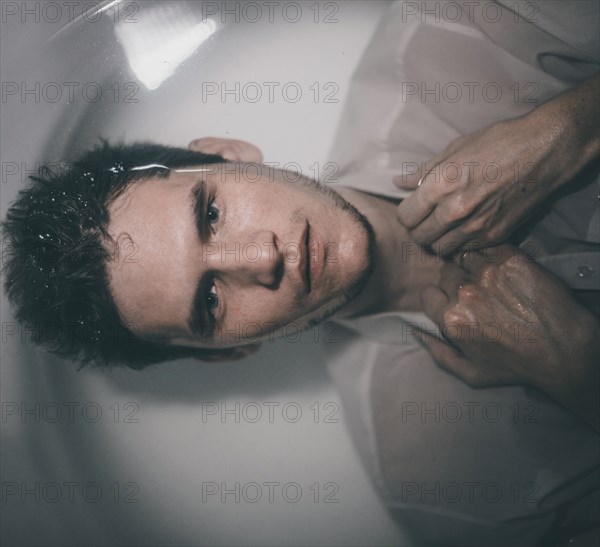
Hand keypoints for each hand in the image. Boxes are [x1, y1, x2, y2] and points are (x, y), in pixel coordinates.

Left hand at [395, 73, 599, 255]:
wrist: (544, 152)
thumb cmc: (498, 143)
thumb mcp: (455, 149)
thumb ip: (423, 171)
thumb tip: (398, 183)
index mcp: (441, 185)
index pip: (405, 217)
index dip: (406, 213)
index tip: (414, 208)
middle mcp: (455, 210)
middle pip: (419, 237)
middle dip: (419, 228)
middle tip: (427, 218)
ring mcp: (475, 227)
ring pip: (440, 248)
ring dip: (438, 239)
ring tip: (445, 224)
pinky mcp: (494, 236)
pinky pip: (464, 249)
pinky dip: (460, 242)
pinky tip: (465, 226)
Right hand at [417, 245, 599, 429]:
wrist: (563, 348)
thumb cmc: (517, 365)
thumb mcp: (471, 372)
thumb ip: (437, 352)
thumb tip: (414, 332)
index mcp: (451, 319)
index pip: (427, 295)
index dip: (439, 300)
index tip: (452, 304)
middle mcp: (465, 293)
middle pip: (445, 274)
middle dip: (454, 282)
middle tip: (475, 294)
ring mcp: (488, 273)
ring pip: (464, 258)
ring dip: (471, 266)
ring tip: (488, 280)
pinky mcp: (510, 259)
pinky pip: (487, 247)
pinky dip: (489, 255)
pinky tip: (501, 270)